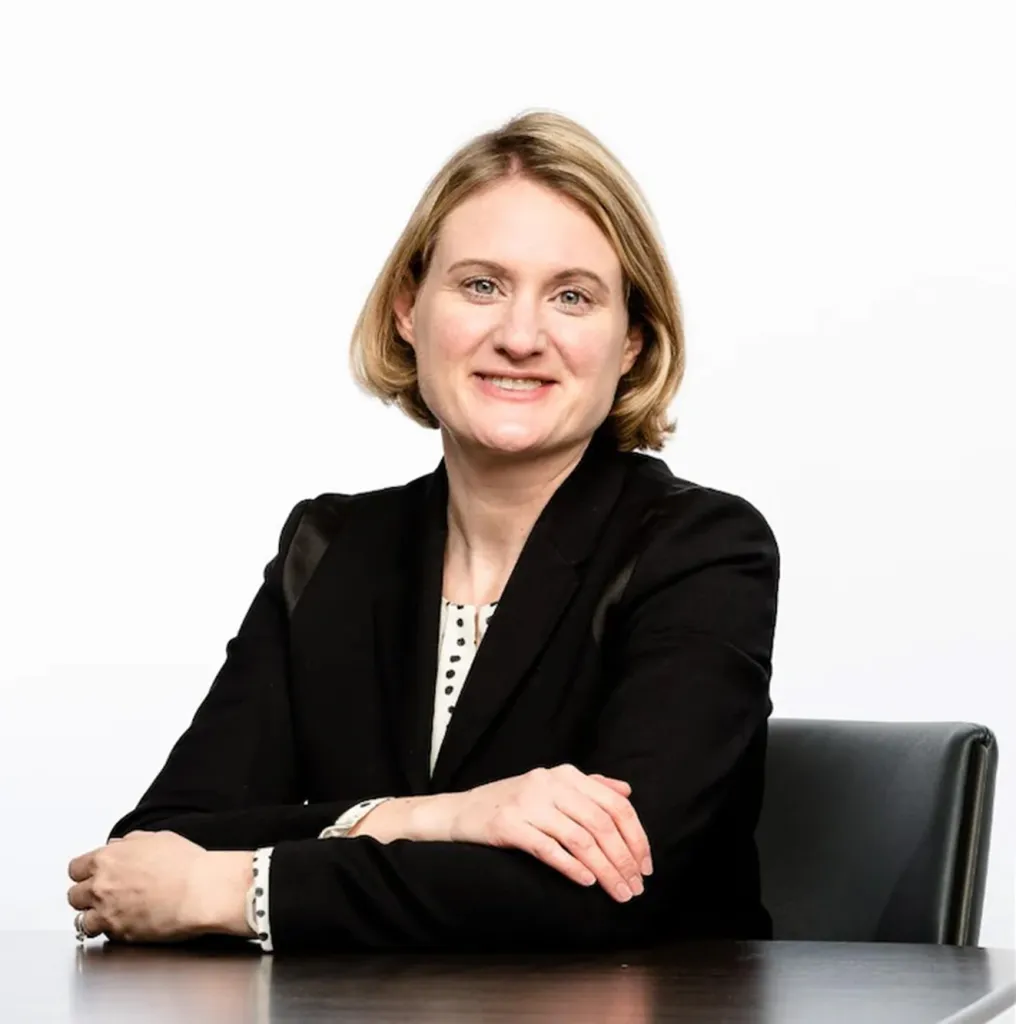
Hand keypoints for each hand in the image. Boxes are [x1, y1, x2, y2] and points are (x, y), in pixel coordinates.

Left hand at [67, 831, 253, 941]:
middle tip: (105, 896)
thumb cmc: (187, 864)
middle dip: (87, 896)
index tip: (92, 876)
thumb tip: (117, 846)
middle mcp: (101, 884)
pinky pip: (102, 934)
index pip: (76, 868)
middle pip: (74, 895)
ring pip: (82, 919)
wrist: (201, 890)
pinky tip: (125, 923)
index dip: (85, 873)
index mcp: (109, 858)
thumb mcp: (158, 839)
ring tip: (112, 913)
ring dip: (94, 916)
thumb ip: (130, 843)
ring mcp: (107, 910)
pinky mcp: (118, 932)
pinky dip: (109, 931)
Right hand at [445, 765, 652, 901]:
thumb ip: (589, 786)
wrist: (462, 811)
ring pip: (580, 840)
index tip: (645, 866)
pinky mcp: (508, 825)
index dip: (636, 837)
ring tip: (618, 892)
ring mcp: (528, 804)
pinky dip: (572, 867)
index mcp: (565, 775)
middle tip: (635, 888)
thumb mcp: (551, 787)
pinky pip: (549, 848)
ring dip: (605, 870)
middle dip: (624, 859)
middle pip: (601, 824)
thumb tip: (626, 791)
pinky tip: (587, 882)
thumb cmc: (512, 802)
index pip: (614, 804)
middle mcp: (549, 784)